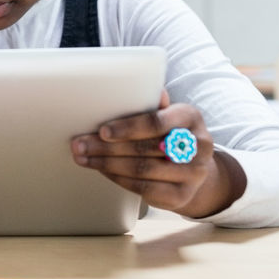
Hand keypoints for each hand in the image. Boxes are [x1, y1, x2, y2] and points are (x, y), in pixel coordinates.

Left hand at [70, 90, 246, 217]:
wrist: (193, 166)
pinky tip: (102, 170)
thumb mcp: (164, 112)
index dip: (128, 128)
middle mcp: (198, 146)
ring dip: (106, 163)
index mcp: (190, 117)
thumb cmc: (168, 132)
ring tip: (83, 156)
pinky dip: (118, 178)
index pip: (157, 122)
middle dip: (106, 147)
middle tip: (80, 144)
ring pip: (142, 170)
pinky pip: (144, 189)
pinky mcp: (182, 196)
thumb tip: (131, 81)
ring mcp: (193, 174)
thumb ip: (149, 102)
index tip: (102, 131)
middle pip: (145, 148)